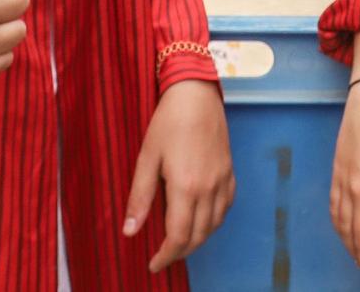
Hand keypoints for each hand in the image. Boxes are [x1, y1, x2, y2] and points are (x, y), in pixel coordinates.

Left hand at [124, 79, 233, 272]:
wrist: (196, 94)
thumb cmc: (168, 122)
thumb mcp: (147, 158)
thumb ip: (139, 198)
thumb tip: (130, 231)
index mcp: (185, 187)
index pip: (178, 237)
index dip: (166, 256)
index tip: (153, 264)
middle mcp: (209, 189)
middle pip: (199, 236)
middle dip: (180, 252)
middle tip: (163, 256)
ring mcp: (223, 180)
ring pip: (215, 225)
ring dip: (198, 239)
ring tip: (180, 241)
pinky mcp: (230, 172)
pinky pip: (226, 207)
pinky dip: (214, 221)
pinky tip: (203, 218)